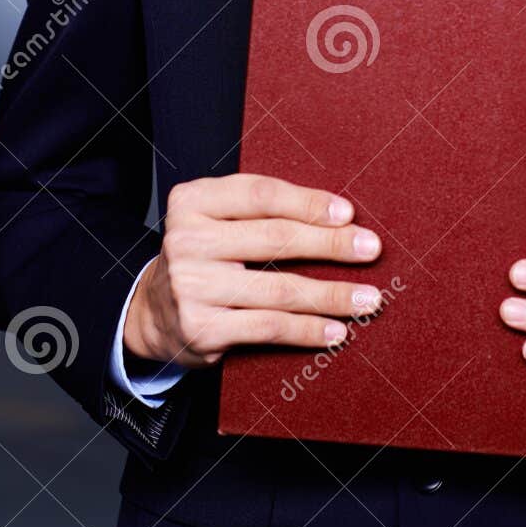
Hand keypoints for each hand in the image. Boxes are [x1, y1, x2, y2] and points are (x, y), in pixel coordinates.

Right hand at [123, 174, 383, 369]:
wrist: (154, 312)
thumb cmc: (206, 255)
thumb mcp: (219, 219)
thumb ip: (262, 211)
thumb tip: (341, 218)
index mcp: (193, 201)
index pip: (261, 196)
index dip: (308, 203)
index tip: (348, 214)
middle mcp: (187, 240)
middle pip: (276, 239)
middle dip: (332, 245)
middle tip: (371, 249)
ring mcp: (192, 286)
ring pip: (279, 289)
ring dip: (332, 295)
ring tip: (369, 299)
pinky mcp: (201, 328)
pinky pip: (269, 327)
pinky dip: (308, 330)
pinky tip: (337, 330)